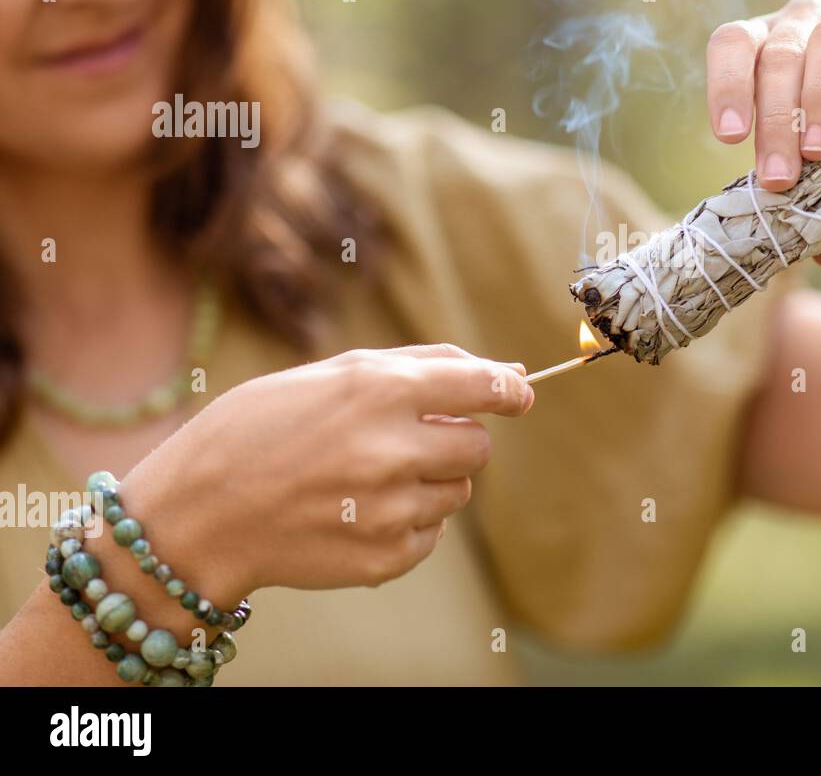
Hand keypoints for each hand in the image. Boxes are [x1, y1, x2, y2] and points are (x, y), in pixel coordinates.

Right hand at [117, 344, 533, 603]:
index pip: (483, 385)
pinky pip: (432, 535)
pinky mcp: (385, 557)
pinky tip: (356, 512)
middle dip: (454, 438)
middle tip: (406, 439)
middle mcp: (392, 448)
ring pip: (457, 492)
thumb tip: (505, 371)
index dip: (509, 389)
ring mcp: (390, 508)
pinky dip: (407, 523)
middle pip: (478, 446)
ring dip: (429, 482)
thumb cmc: (262, 429)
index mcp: (379, 390)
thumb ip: (422, 366)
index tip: (519, 393)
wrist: (196, 513)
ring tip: (365, 478)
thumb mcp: (332, 373)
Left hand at [705, 0, 820, 266]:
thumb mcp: (819, 185)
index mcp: (763, 53)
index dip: (726, 85)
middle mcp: (802, 25)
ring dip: (819, 97)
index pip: (731, 46)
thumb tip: (817, 254)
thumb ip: (812, 211)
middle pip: (778, 55)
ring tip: (820, 152)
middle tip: (781, 178)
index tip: (731, 139)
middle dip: (776, 121)